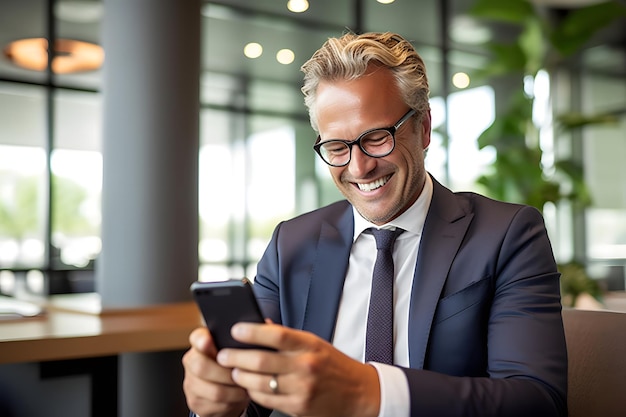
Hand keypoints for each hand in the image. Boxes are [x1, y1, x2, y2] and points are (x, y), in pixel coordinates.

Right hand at [182, 327, 249, 416]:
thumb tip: (265, 323)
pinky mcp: (195, 401)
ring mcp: (191, 382)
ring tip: (246, 386)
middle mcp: (192, 361)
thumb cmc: (236, 364)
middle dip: (225, 372)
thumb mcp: (239, 348)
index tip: (209, 341)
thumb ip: (247, 335)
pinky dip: (231, 402)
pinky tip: (240, 396)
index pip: (196, 337)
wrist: (227, 390)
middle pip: (201, 366)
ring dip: (233, 390)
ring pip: (212, 389)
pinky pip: (215, 404)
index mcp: (202, 343)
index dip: (201, 339)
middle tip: (241, 373)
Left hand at [216, 323, 380, 416]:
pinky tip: (247, 385)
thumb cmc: (332, 365)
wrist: (358, 393)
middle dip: (235, 356)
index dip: (252, 331)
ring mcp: (302, 388)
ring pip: (259, 382)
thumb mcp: (315, 344)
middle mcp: (306, 365)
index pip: (277, 334)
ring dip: (240, 375)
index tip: (234, 329)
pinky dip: (252, 392)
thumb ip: (288, 337)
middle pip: (261, 360)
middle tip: (222, 354)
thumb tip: (261, 325)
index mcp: (309, 344)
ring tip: (232, 370)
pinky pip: (267, 399)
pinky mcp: (299, 406)